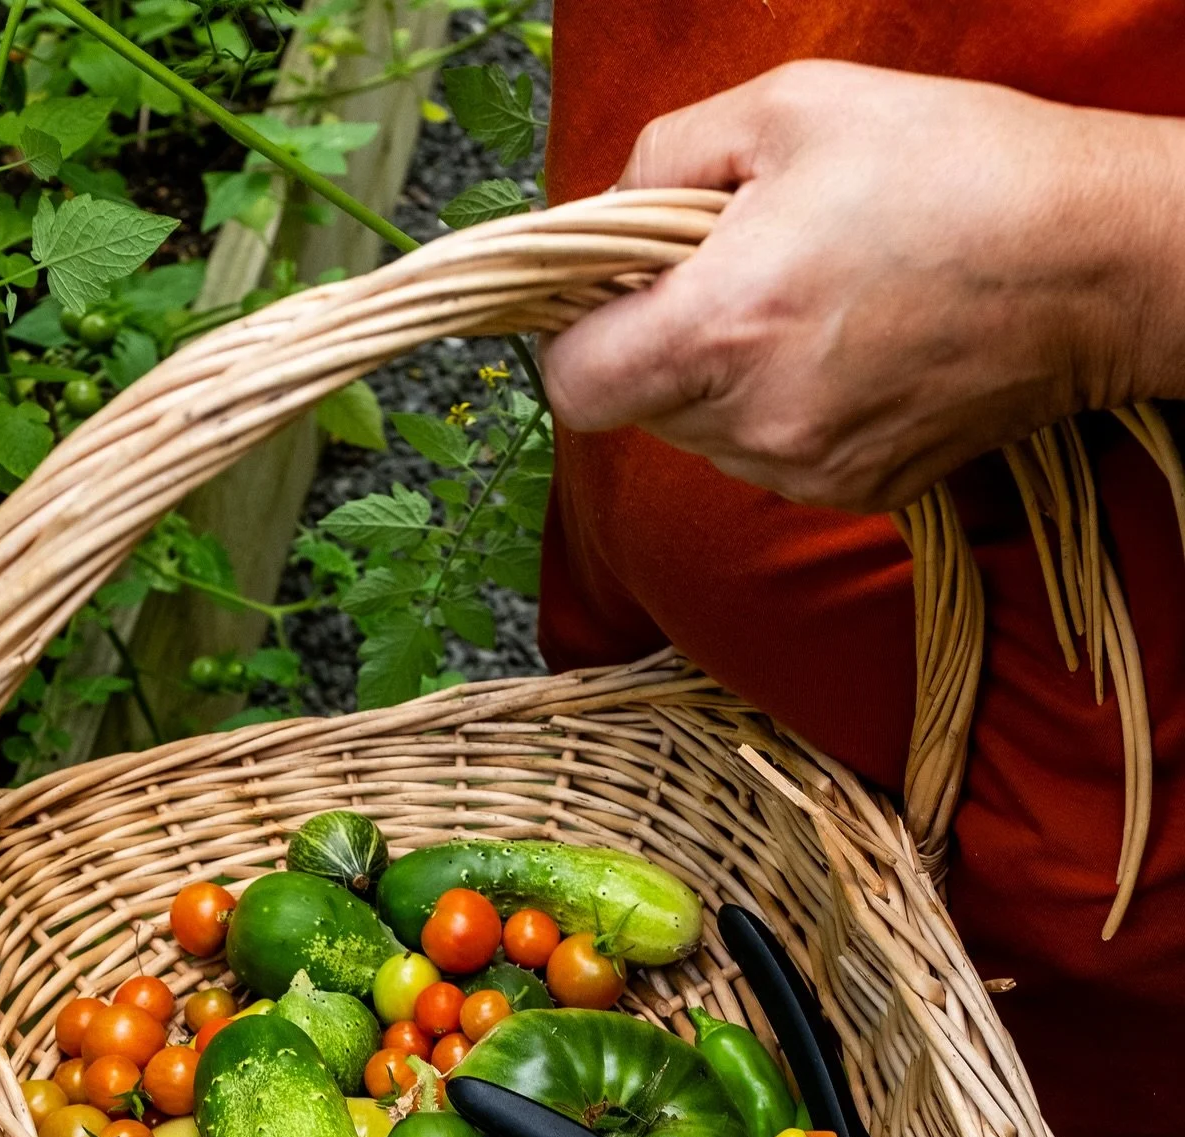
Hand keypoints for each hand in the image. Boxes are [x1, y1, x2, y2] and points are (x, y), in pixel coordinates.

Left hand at [542, 61, 1184, 510]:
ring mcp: (807, 469)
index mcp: (724, 325)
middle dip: (657, 342)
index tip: (607, 292)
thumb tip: (598, 218)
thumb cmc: (954, 166)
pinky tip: (846, 347)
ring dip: (720, 377)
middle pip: (637, 409)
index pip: (574, 385)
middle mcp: (756, 421)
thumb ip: (659, 160)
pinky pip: (771, 458)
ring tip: (803, 301)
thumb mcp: (788, 108)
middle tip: (729, 270)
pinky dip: (781, 408)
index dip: (572, 334)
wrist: (1097, 263)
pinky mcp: (856, 493)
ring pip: (703, 438)